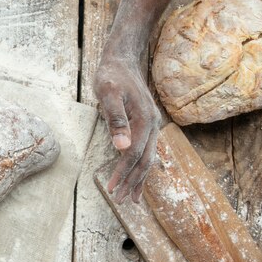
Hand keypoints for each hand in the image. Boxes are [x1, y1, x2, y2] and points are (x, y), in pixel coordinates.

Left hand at [94, 56, 160, 202]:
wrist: (122, 60)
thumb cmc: (111, 76)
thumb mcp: (107, 93)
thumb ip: (115, 119)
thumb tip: (121, 147)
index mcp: (144, 120)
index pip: (134, 154)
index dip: (122, 173)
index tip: (111, 189)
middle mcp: (153, 125)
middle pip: (145, 161)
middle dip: (132, 182)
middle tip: (119, 201)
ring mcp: (152, 126)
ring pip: (148, 159)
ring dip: (138, 179)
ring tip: (130, 199)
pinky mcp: (146, 125)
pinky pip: (146, 152)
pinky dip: (141, 168)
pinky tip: (135, 178)